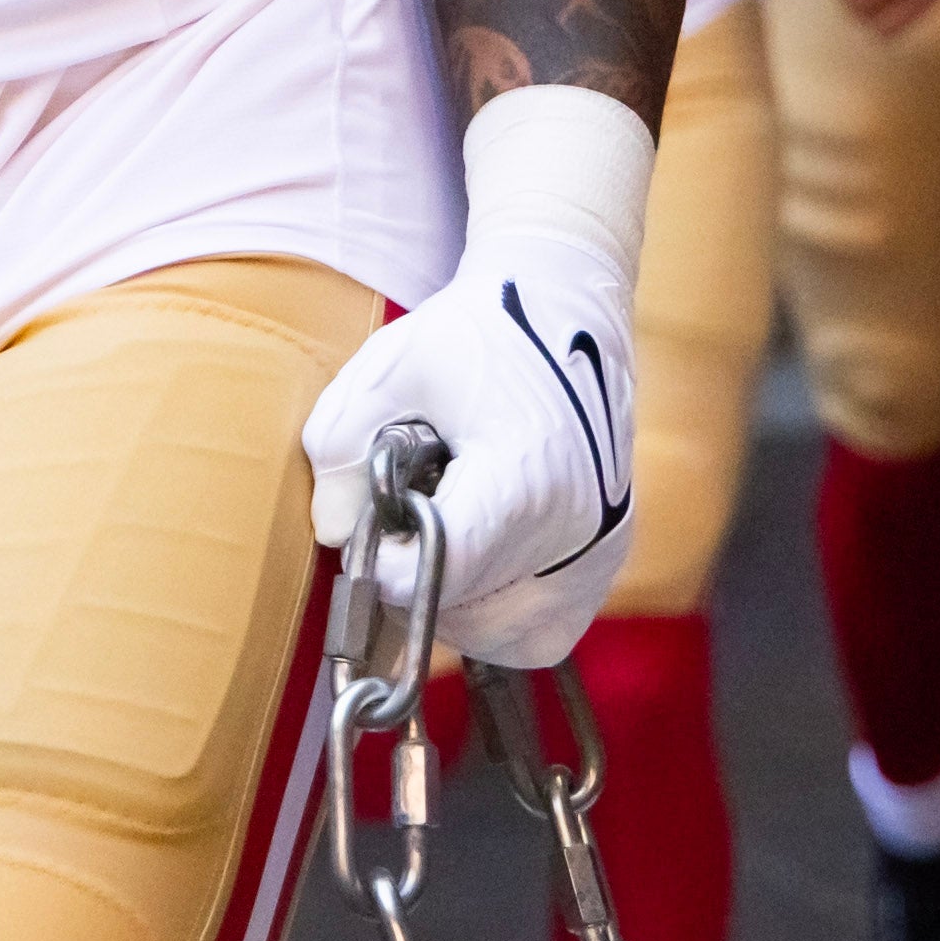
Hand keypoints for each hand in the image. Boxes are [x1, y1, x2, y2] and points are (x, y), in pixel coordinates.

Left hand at [301, 185, 638, 665]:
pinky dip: (496, 611)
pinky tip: (480, 551)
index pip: (442, 571)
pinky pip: (536, 634)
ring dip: (453, 598)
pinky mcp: (607, 563)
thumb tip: (332, 532)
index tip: (373, 531)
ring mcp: (601, 551)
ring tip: (449, 519)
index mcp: (525, 476)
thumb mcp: (391, 365)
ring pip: (497, 634)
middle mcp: (577, 527)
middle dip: (416, 574)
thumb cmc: (478, 331)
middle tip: (410, 507)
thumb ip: (344, 446)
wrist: (569, 305)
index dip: (387, 568)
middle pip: (462, 609)